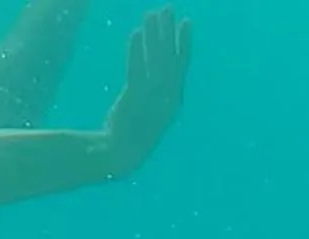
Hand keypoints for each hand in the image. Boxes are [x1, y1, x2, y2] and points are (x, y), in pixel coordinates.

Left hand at [100, 7, 190, 177]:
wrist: (122, 154)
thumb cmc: (134, 135)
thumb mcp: (150, 111)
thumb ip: (155, 91)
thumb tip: (154, 73)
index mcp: (173, 99)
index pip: (181, 63)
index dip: (184, 42)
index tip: (186, 22)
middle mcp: (166, 96)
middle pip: (169, 55)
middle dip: (168, 30)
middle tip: (168, 7)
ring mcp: (151, 97)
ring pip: (155, 59)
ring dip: (153, 35)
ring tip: (151, 13)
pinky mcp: (134, 97)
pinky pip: (137, 69)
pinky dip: (137, 51)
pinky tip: (135, 34)